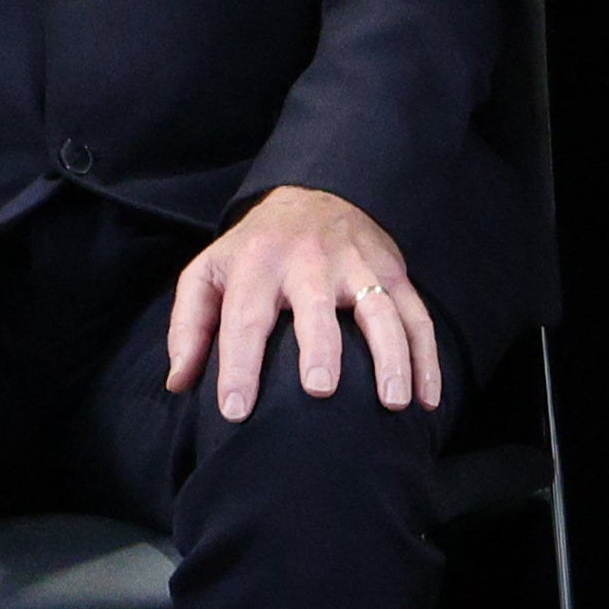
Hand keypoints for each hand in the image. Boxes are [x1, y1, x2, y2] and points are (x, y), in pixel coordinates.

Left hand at [167, 184, 437, 421]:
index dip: (238, 366)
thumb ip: (189, 326)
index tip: (236, 412)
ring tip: (393, 403)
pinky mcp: (392, 273)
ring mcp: (357, 266)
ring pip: (380, 310)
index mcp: (257, 265)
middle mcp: (309, 262)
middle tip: (320, 391)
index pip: (244, 318)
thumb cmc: (254, 252)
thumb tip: (180, 383)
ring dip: (391, 356)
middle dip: (320, 347)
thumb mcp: (208, 273)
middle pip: (316, 306)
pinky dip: (426, 358)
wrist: (314, 196)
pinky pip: (416, 315)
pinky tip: (427, 399)